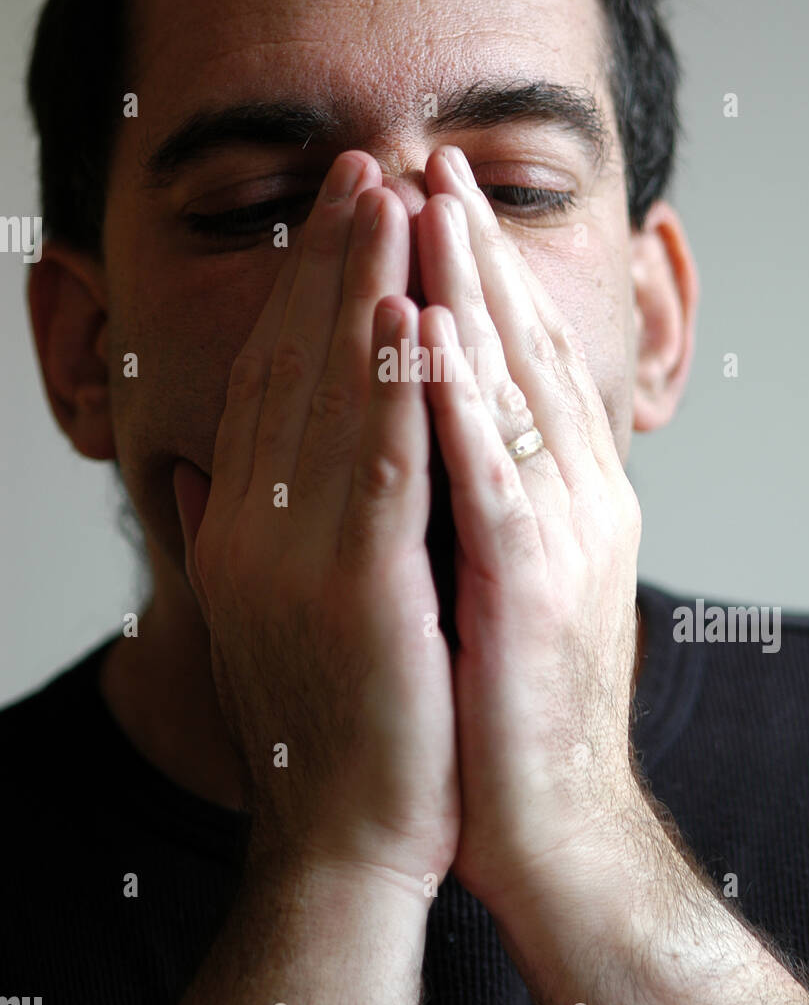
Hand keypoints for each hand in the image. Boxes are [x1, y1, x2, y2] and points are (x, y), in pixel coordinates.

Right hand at [173, 152, 458, 891]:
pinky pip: (383, 466)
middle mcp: (254, 525)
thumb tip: (195, 457)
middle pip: (296, 365)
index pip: (270, 379)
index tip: (336, 213)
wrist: (344, 836)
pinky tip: (415, 314)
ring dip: (366, 289)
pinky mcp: (360, 592)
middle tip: (368, 168)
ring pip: (335, 395)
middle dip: (333, 259)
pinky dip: (397, 385)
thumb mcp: (259, 608)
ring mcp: (299, 556)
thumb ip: (228, 523)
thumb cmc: (323, 717)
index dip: (300, 289)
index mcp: (239, 523)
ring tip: (395, 203)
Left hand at [415, 145, 641, 910]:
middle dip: (474, 253)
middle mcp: (577, 496)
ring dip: (471, 290)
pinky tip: (428, 326)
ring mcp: (563, 534)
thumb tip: (409, 451)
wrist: (551, 830)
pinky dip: (460, 392)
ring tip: (432, 206)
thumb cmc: (504, 708)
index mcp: (560, 496)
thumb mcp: (488, 587)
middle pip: (521, 350)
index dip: (475, 279)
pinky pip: (492, 466)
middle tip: (433, 167)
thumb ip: (461, 511)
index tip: (429, 209)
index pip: (513, 365)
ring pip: (513, 386)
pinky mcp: (532, 583)